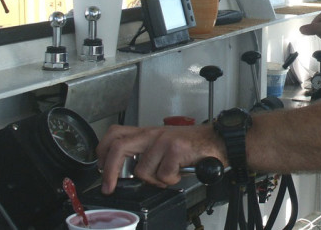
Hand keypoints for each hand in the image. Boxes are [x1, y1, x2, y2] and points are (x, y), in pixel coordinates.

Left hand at [96, 124, 224, 193]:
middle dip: (108, 171)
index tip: (100, 170)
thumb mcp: (164, 145)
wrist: (219, 141)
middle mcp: (153, 134)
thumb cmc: (194, 146)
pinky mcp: (176, 148)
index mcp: (147, 133)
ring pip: (142, 170)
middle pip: (118, 147)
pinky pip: (163, 174)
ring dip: (154, 180)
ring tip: (167, 176)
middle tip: (109, 187)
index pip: (115, 134)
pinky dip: (171, 180)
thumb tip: (126, 173)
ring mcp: (164, 140)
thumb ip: (146, 153)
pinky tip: (179, 173)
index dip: (101, 152)